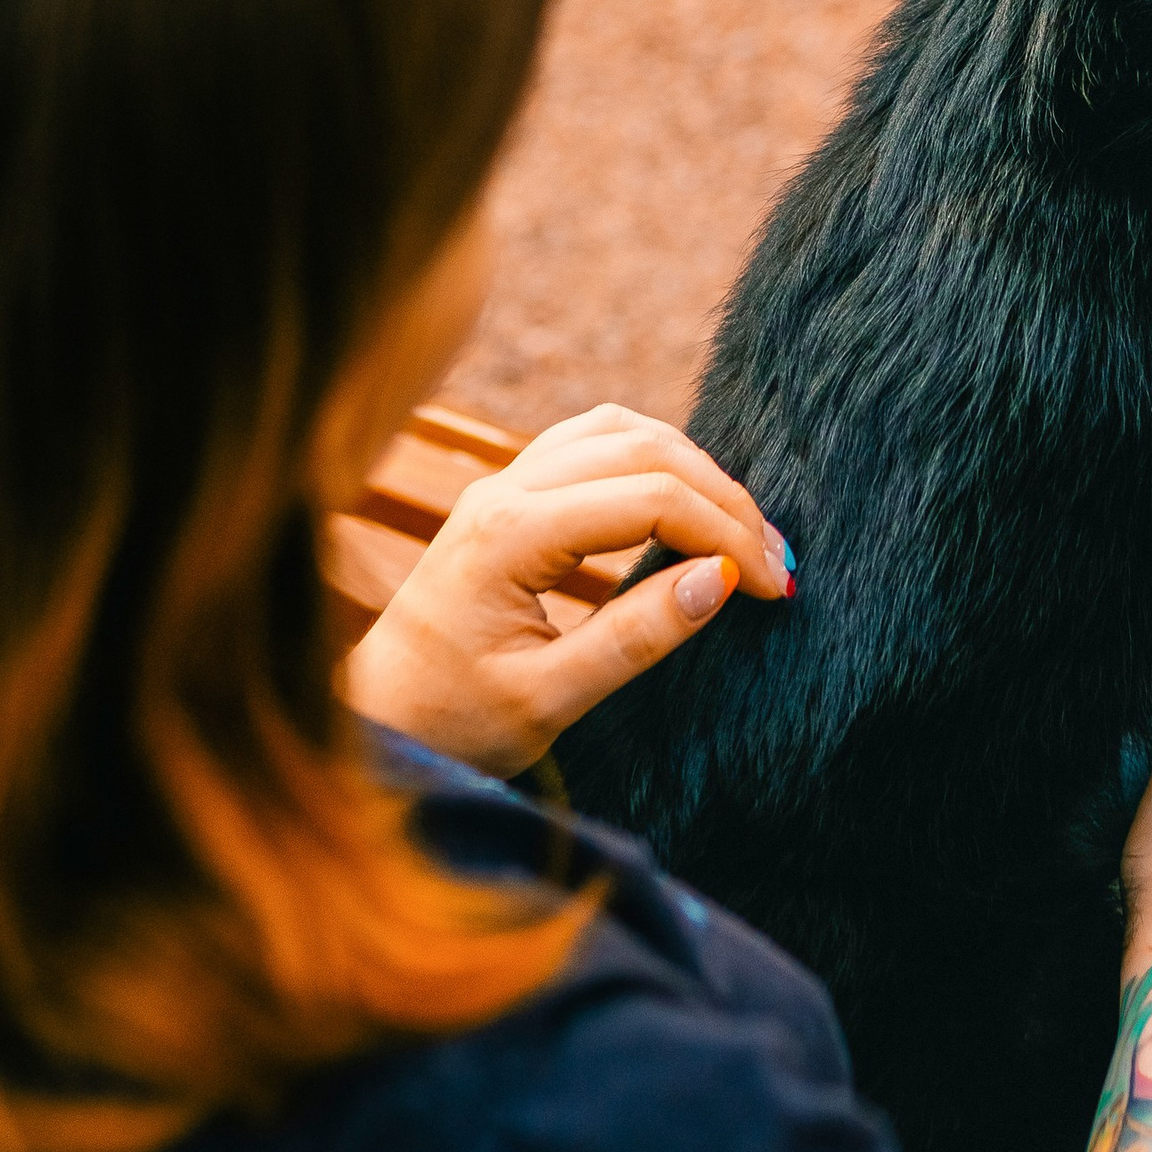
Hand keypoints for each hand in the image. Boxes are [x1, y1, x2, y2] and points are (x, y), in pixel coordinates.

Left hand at [341, 405, 792, 776]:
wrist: (377, 721)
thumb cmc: (452, 722)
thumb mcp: (548, 699)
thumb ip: (635, 639)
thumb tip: (719, 581)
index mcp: (509, 534)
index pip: (650, 498)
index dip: (726, 535)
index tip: (773, 589)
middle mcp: (502, 490)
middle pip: (643, 447)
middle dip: (723, 498)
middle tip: (775, 562)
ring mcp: (501, 484)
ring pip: (618, 429)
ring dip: (691, 468)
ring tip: (740, 532)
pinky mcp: (506, 494)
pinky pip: (591, 443)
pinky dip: (651, 460)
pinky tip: (684, 506)